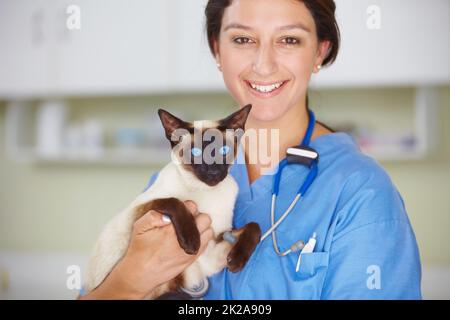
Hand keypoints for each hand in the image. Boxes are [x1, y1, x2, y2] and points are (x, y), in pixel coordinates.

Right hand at [79, 201, 212, 299]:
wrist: (141, 273)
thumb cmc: (140, 250)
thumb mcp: (140, 226)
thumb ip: (153, 215)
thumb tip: (168, 213)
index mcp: (172, 228)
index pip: (191, 207)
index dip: (186, 207)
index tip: (179, 212)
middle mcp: (184, 238)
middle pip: (204, 218)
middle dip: (196, 216)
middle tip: (185, 220)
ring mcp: (191, 248)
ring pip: (208, 230)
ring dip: (201, 228)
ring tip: (188, 230)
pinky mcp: (193, 257)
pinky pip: (206, 242)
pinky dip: (201, 238)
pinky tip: (188, 239)